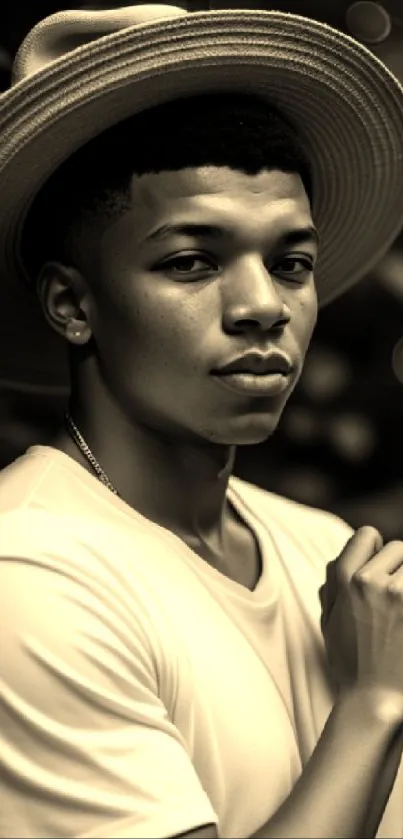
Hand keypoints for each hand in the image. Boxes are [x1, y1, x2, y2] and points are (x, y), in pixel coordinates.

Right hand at [319, 527, 402, 717]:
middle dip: (400, 567)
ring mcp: (397, 593)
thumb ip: (332, 587)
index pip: (367, 535)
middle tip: (397, 598)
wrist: (375, 699)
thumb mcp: (329, 621)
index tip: (383, 570)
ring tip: (402, 610)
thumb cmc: (352, 663)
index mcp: (344, 580)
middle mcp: (369, 580)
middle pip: (399, 548)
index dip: (376, 549)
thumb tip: (340, 561)